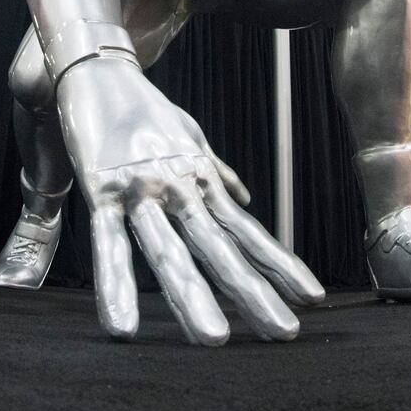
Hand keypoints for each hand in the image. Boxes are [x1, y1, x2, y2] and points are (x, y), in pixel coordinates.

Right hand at [57, 57, 324, 345]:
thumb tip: (244, 194)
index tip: (310, 296)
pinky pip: (110, 245)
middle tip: (285, 332)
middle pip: (220, 249)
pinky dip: (115, 285)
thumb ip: (217, 169)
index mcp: (201, 180)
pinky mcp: (104, 190)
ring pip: (172, 251)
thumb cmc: (144, 106)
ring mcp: (144, 190)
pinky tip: (122, 325)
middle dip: (253, 292)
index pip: (246, 231)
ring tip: (214, 340)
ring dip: (193, 296)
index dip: (279, 263)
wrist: (100, 70)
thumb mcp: (190, 136)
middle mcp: (181, 188)